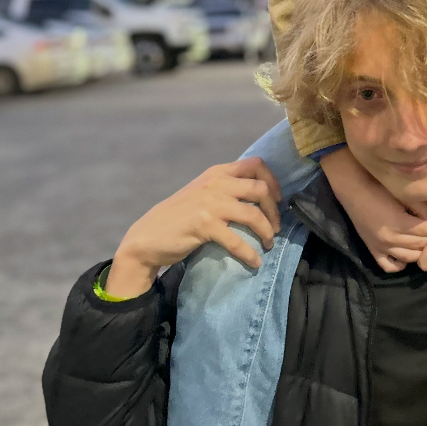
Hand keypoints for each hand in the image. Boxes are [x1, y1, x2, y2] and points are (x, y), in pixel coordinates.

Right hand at [105, 158, 280, 298]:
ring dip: (267, 231)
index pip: (255, 164)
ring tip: (269, 244)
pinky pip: (236, 240)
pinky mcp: (204, 225)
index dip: (273, 180)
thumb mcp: (202, 193)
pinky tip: (254, 262)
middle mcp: (215, 183)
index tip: (278, 199)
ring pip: (253, 214)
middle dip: (274, 210)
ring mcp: (210, 203)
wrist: (148, 237)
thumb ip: (225, 189)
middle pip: (260, 188)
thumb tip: (259, 196)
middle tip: (276, 227)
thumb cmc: (178, 216)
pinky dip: (249, 253)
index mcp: (216, 173)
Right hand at [322, 150, 426, 272]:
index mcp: (400, 223)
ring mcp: (382, 248)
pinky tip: (403, 253)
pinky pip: (390, 267)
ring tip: (418, 241)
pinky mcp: (373, 251)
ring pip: (410, 258)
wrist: (355, 193)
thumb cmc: (379, 190)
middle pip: (421, 244)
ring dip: (418, 250)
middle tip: (426, 230)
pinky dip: (400, 264)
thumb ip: (420, 209)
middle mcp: (392, 239)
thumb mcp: (403, 196)